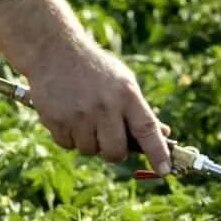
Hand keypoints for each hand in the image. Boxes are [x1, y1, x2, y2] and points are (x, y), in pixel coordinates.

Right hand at [0, 0, 172, 173]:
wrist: (54, 50)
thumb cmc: (96, 70)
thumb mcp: (124, 82)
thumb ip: (140, 110)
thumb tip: (163, 135)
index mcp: (126, 95)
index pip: (147, 130)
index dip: (157, 153)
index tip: (166, 170)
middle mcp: (104, 106)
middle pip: (116, 152)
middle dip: (115, 153)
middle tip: (110, 140)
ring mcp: (79, 114)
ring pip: (90, 151)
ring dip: (89, 141)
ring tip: (84, 117)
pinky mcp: (56, 120)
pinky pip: (68, 145)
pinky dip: (70, 136)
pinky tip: (68, 114)